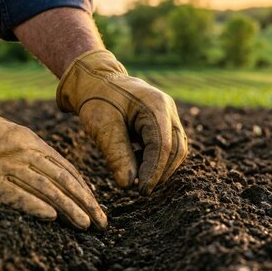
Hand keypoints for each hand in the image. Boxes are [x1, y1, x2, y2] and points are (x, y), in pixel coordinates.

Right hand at [0, 78, 105, 229]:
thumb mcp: (14, 136)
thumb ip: (36, 152)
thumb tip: (61, 174)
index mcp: (33, 142)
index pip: (66, 169)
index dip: (84, 189)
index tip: (97, 206)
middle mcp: (24, 153)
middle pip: (62, 180)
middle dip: (85, 202)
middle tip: (101, 221)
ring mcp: (5, 166)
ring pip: (45, 189)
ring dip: (68, 208)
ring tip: (85, 224)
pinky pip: (13, 195)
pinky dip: (33, 206)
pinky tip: (51, 218)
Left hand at [57, 50, 188, 194]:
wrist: (95, 80)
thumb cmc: (97, 99)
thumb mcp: (102, 127)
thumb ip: (117, 155)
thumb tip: (128, 185)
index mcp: (155, 106)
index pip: (162, 145)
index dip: (154, 171)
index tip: (141, 190)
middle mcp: (168, 108)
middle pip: (176, 148)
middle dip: (160, 172)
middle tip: (140, 190)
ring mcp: (168, 114)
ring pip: (176, 148)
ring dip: (161, 167)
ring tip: (139, 179)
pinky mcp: (164, 121)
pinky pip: (169, 145)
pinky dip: (157, 159)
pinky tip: (138, 164)